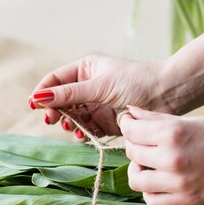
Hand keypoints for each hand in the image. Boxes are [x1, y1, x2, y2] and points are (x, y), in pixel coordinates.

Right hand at [29, 55, 172, 138]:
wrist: (168, 96)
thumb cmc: (136, 82)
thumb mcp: (99, 86)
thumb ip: (69, 94)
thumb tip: (39, 96)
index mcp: (85, 69)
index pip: (55, 81)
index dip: (43, 92)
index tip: (35, 105)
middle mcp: (88, 87)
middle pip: (60, 101)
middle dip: (54, 111)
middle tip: (52, 120)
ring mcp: (95, 105)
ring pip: (71, 117)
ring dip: (68, 123)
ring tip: (72, 127)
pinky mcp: (104, 122)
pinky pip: (86, 129)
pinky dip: (83, 133)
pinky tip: (84, 135)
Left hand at [119, 106, 203, 204]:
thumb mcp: (188, 120)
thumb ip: (155, 118)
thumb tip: (129, 111)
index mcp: (172, 133)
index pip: (130, 131)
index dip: (127, 126)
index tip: (131, 125)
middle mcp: (172, 158)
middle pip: (131, 153)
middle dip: (134, 145)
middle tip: (145, 143)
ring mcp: (179, 182)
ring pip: (136, 180)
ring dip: (137, 170)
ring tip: (148, 164)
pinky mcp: (187, 200)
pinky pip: (153, 203)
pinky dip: (149, 194)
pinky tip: (157, 183)